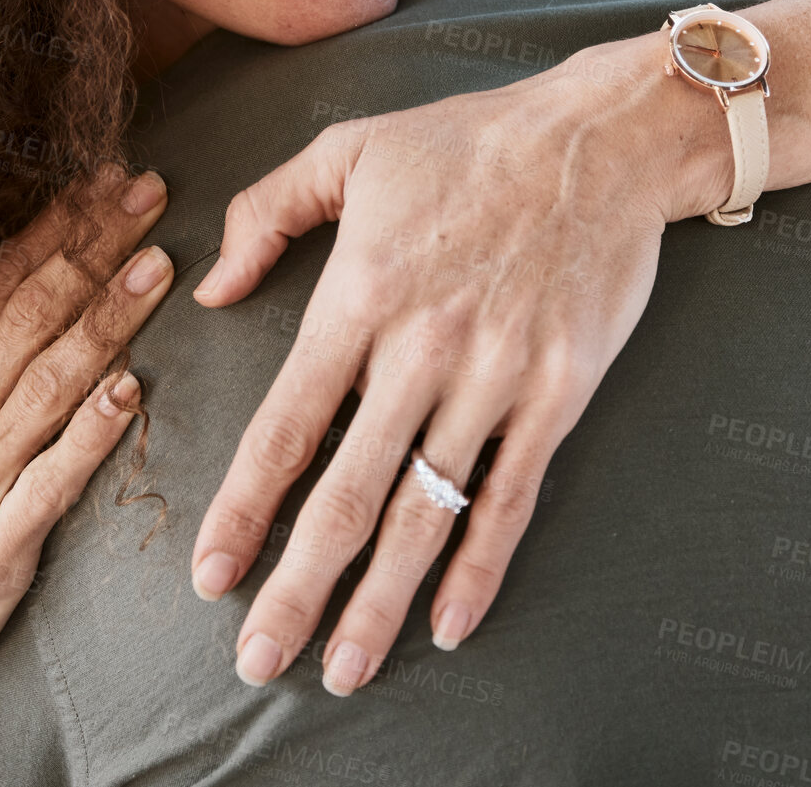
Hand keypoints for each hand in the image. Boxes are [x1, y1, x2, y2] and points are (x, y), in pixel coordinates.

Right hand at [0, 168, 170, 697]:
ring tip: (158, 268)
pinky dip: (91, 435)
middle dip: (93, 249)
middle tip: (150, 196)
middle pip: (28, 317)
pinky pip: (50, 482)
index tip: (105, 179)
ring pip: (46, 387)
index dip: (52, 226)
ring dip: (106, 321)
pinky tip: (130, 390)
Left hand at [190, 35, 728, 694]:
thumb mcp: (347, 148)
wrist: (599, 140)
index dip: (242, 509)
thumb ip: (266, 212)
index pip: (285, 424)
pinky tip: (450, 624)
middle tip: (258, 660)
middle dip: (297, 587)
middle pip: (346, 493)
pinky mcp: (558, 392)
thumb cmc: (465, 142)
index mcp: (359, 293)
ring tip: (344, 670)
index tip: (210, 575)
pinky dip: (481, 569)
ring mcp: (495, 376)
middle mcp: (422, 348)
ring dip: (380, 601)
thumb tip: (212, 289)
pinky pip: (511, 498)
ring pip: (425, 512)